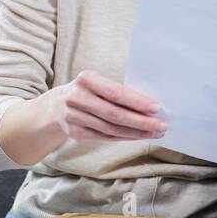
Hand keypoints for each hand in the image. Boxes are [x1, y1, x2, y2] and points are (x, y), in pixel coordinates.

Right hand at [45, 70, 167, 142]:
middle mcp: (77, 98)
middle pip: (115, 114)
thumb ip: (117, 92)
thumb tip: (151, 106)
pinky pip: (106, 137)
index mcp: (86, 79)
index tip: (157, 108)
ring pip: (112, 128)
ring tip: (156, 132)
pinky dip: (125, 137)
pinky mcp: (75, 133)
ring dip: (137, 132)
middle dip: (142, 121)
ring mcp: (74, 117)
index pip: (116, 92)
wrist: (54, 107)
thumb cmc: (86, 92)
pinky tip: (140, 137)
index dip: (137, 102)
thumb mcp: (97, 84)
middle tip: (162, 125)